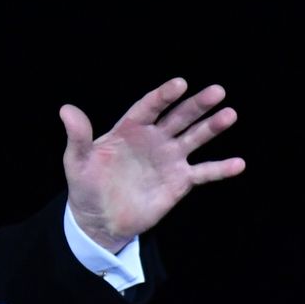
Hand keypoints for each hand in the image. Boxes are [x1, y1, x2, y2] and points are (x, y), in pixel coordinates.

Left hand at [59, 77, 244, 251]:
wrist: (99, 219)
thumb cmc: (85, 186)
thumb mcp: (76, 161)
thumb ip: (77, 136)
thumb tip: (66, 110)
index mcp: (129, 129)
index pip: (149, 107)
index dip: (163, 95)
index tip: (180, 84)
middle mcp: (153, 138)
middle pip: (178, 117)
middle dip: (197, 104)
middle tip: (217, 91)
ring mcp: (169, 158)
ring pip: (194, 138)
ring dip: (212, 127)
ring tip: (230, 114)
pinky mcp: (179, 181)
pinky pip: (203, 173)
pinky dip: (220, 169)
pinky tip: (238, 163)